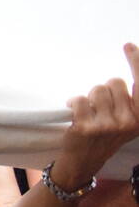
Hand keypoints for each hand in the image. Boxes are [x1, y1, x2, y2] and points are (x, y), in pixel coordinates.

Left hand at [52, 43, 138, 190]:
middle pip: (113, 83)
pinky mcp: (87, 127)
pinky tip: (75, 115)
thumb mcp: (126, 121)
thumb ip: (128, 101)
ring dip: (89, 98)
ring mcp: (108, 126)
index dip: (136, 62)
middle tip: (99, 107)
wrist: (84, 161)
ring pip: (95, 90)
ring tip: (89, 113)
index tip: (128, 46)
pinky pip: (79, 99)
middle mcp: (129, 122)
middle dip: (103, 90)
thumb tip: (122, 78)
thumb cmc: (104, 135)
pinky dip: (73, 103)